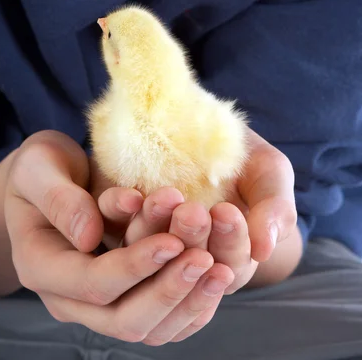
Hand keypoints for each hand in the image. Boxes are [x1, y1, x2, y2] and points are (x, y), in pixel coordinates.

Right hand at [4, 131, 232, 343]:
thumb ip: (59, 199)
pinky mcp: (122, 296)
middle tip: (205, 258)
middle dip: (167, 289)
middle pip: (123, 318)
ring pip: (147, 326)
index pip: (92, 283)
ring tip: (220, 269)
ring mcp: (96, 303)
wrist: (47, 181)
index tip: (173, 241)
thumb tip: (89, 236)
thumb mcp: (38, 167)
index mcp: (40, 266)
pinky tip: (218, 275)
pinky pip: (160, 318)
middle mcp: (68, 297)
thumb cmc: (41, 168)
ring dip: (186, 301)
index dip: (135, 266)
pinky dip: (190, 303)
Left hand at [100, 126, 297, 294]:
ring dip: (153, 225)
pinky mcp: (118, 214)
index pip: (229, 261)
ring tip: (164, 198)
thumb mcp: (269, 174)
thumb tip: (265, 249)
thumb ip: (275, 210)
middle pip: (185, 260)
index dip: (230, 240)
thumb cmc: (243, 156)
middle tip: (192, 211)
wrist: (202, 125)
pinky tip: (127, 196)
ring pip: (145, 247)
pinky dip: (118, 209)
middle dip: (190, 235)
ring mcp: (148, 236)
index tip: (228, 212)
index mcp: (225, 255)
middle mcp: (184, 254)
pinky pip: (112, 219)